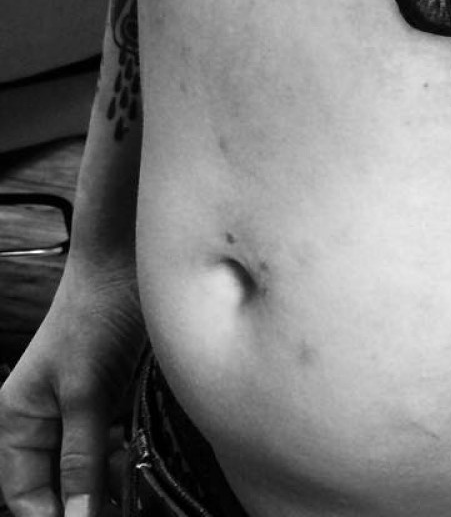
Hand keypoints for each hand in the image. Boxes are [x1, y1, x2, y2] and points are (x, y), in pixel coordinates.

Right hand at [0, 257, 144, 516]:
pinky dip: (117, 458)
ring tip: (127, 488)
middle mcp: (38, 418)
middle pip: (53, 486)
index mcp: (16, 421)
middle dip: (82, 505)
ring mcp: (72, 407)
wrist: (128, 262)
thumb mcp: (87, 392)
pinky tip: (131, 459)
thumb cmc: (97, 313)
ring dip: (103, 484)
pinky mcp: (103, 395)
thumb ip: (83, 458)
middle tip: (119, 509)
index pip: (25, 496)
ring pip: (82, 468)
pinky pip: (104, 444)